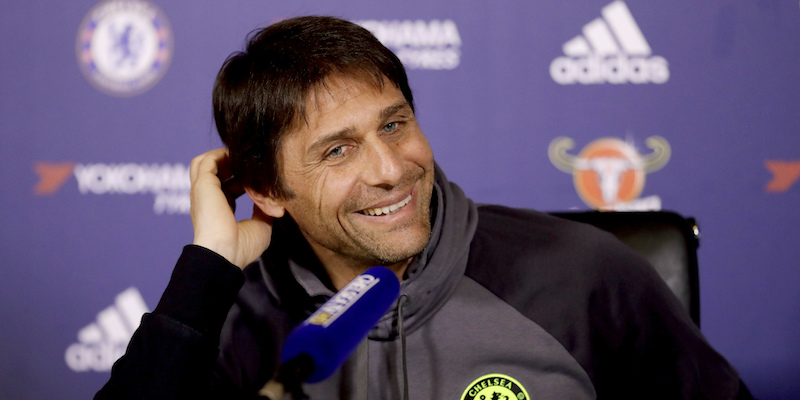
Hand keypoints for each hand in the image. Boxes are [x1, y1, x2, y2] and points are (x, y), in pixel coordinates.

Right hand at [189, 148, 272, 268]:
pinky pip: (207, 161)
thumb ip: (263, 210)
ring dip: (222, 156)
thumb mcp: (260, 226)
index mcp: (219, 210)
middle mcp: (208, 200)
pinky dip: (221, 154)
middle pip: (213, 172)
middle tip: (250, 163)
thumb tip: (271, 200)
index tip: (260, 177)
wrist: (225, 254)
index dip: (242, 179)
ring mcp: (202, 192)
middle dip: (230, 163)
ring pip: (204, 163)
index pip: (227, 187)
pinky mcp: (202, 185)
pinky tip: (238, 158)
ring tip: (241, 157)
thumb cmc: (241, 247)